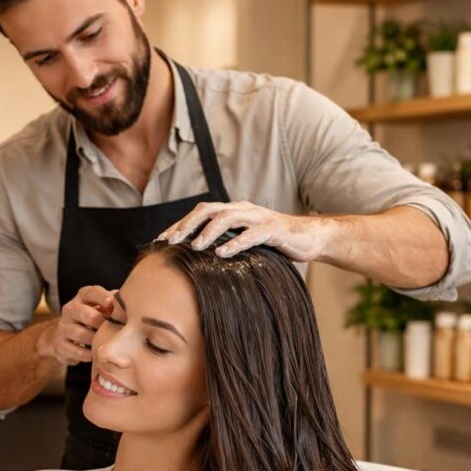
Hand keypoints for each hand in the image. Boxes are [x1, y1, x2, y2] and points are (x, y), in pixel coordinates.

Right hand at [45, 285, 114, 365]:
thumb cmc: (91, 320)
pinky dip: (87, 354)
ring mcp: (63, 327)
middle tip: (110, 329)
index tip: (111, 303)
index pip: (92, 292)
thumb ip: (113, 304)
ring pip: (80, 333)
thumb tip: (131, 303)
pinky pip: (75, 350)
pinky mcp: (60, 344)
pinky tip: (94, 353)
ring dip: (94, 339)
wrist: (64, 336)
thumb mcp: (100, 308)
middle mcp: (71, 309)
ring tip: (103, 343)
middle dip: (100, 322)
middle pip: (85, 313)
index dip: (102, 297)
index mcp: (83, 297)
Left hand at [156, 201, 328, 261]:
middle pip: (208, 210)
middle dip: (187, 225)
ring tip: (195, 247)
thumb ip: (225, 244)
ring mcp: (258, 217)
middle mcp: (243, 209)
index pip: (200, 213)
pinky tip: (222, 254)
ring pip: (227, 218)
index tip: (160, 240)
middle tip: (170, 242)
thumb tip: (196, 261)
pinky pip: (252, 234)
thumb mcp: (245, 241)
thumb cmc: (274, 243)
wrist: (309, 238)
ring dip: (208, 232)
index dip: (179, 225)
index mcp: (233, 211)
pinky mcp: (274, 229)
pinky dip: (236, 243)